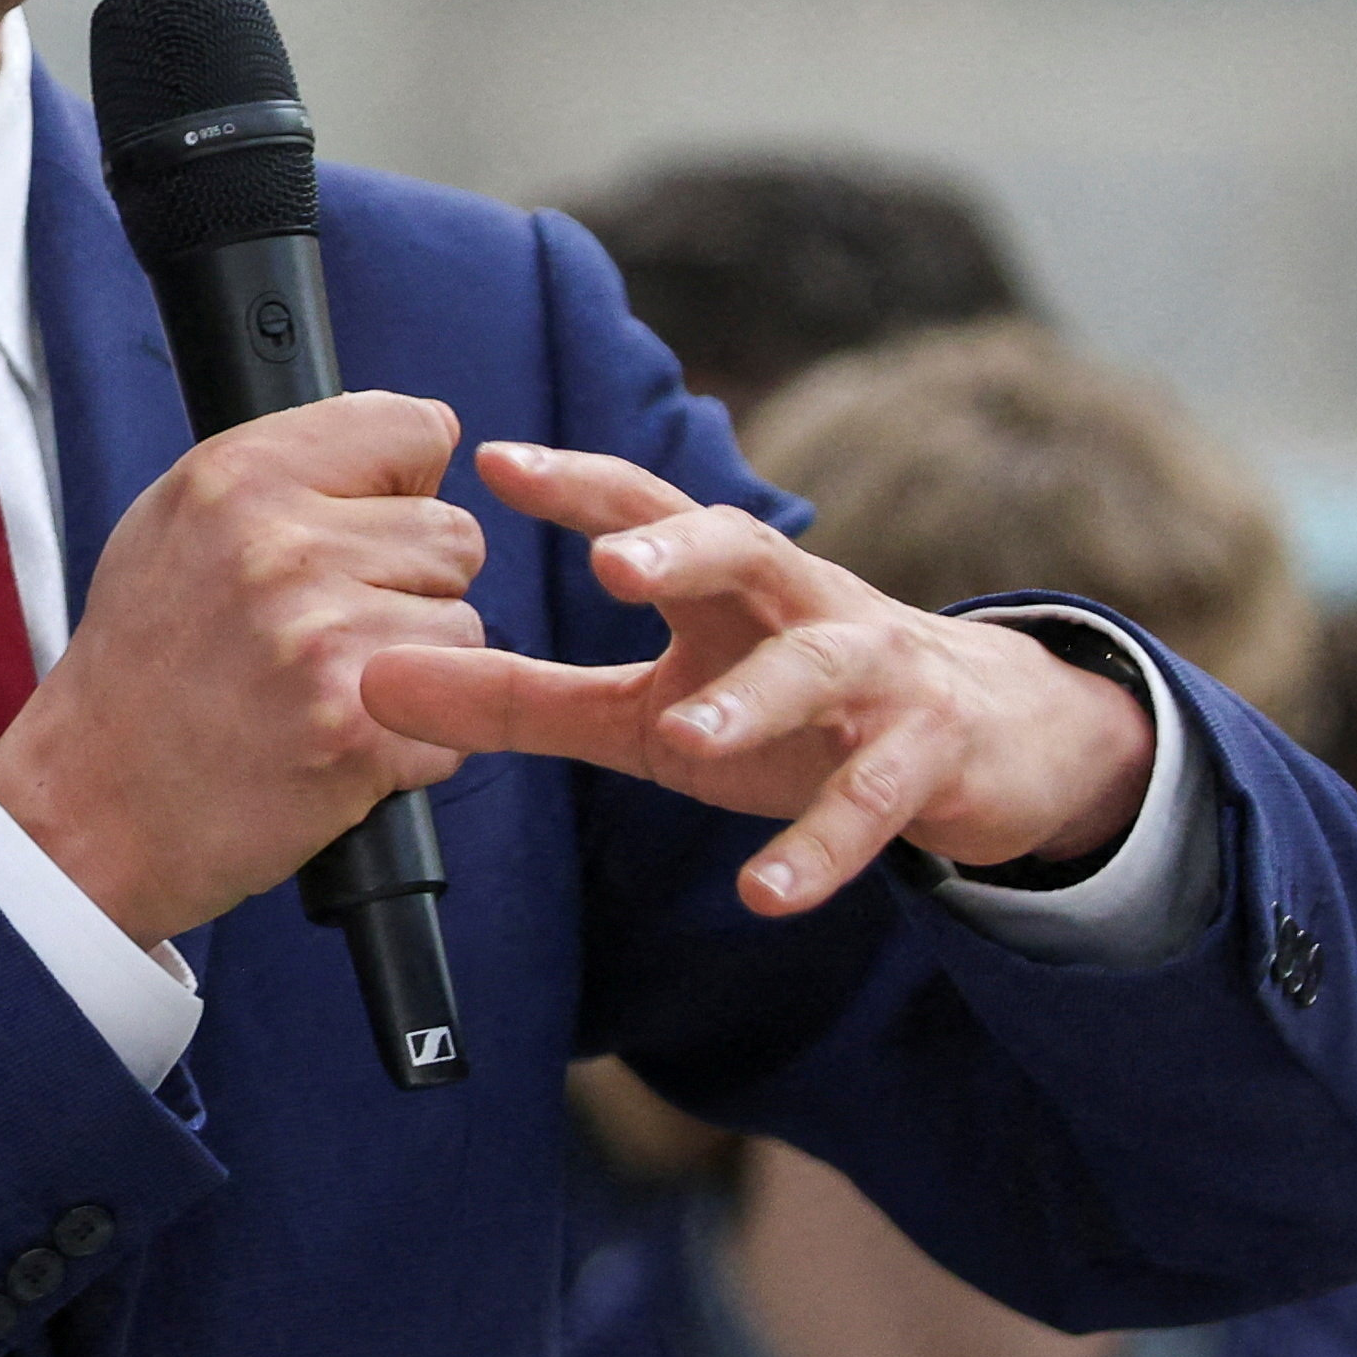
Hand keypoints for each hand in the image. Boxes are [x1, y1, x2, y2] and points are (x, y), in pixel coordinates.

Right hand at [0, 394, 487, 941]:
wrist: (93, 807)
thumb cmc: (140, 666)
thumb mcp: (175, 522)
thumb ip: (289, 471)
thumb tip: (424, 440)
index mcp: (240, 478)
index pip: (415, 428)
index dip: (403, 486)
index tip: (368, 525)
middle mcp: (283, 548)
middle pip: (454, 536)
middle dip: (411, 585)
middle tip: (328, 631)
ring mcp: (323, 642)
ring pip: (464, 629)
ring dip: (419, 668)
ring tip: (326, 690)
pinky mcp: (359, 735)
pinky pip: (458, 720)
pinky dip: (414, 744)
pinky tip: (338, 745)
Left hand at [355, 444, 1152, 914]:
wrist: (983, 741)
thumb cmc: (788, 710)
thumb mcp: (648, 706)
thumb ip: (519, 698)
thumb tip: (373, 683)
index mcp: (724, 585)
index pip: (646, 510)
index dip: (576, 484)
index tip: (493, 464)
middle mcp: (800, 605)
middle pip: (745, 548)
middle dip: (681, 550)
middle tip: (613, 568)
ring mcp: (874, 677)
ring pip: (820, 667)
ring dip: (756, 698)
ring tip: (688, 735)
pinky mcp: (926, 758)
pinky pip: (873, 801)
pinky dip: (821, 846)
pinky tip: (766, 892)